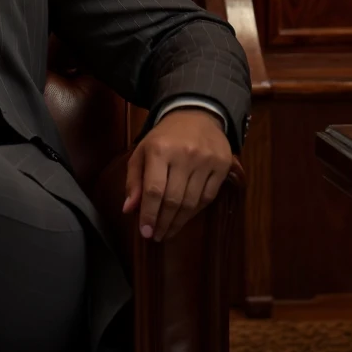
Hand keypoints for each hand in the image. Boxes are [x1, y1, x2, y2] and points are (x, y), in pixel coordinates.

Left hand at [122, 108, 231, 241]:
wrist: (195, 114)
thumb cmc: (163, 137)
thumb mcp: (142, 151)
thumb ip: (134, 180)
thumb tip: (129, 210)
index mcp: (159, 149)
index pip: (154, 190)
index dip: (149, 214)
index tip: (145, 232)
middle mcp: (184, 155)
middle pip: (174, 199)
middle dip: (164, 223)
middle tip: (157, 236)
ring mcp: (206, 161)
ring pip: (192, 202)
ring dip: (179, 222)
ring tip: (168, 232)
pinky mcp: (223, 166)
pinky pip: (208, 197)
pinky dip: (195, 212)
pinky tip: (185, 217)